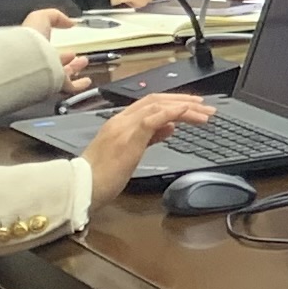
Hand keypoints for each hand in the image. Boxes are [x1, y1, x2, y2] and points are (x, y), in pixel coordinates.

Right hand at [81, 93, 210, 206]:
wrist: (81, 189)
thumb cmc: (101, 177)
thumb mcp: (129, 153)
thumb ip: (149, 137)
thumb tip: (170, 127)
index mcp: (119, 123)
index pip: (149, 103)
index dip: (173, 101)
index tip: (192, 106)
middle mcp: (121, 121)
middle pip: (156, 100)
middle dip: (183, 101)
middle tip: (205, 107)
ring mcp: (124, 128)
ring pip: (158, 106)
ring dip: (184, 108)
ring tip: (204, 113)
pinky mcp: (128, 139)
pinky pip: (153, 119)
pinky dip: (172, 112)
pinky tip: (186, 112)